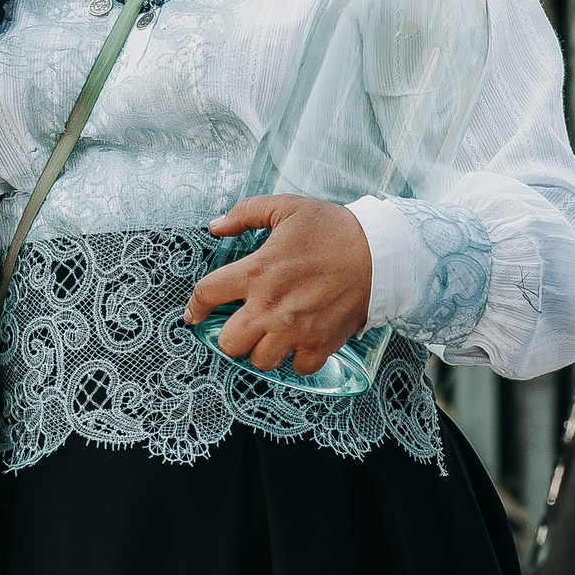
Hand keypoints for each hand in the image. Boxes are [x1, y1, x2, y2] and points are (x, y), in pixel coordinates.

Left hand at [183, 195, 372, 374]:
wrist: (380, 251)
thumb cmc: (332, 228)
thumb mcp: (285, 207)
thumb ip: (245, 213)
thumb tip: (216, 225)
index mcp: (257, 272)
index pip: (207, 295)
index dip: (194, 306)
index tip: (195, 313)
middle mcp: (271, 306)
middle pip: (228, 343)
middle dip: (231, 334)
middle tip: (243, 323)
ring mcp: (297, 329)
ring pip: (259, 360)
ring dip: (262, 348)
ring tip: (272, 334)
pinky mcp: (321, 343)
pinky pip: (297, 367)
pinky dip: (296, 359)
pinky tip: (300, 341)